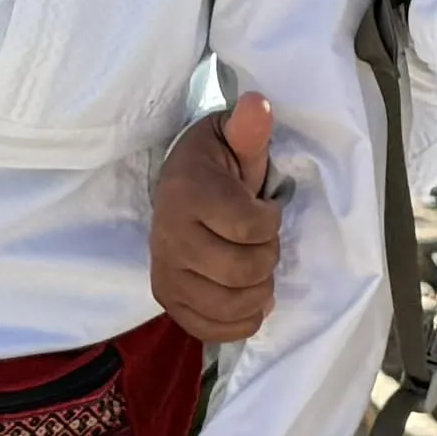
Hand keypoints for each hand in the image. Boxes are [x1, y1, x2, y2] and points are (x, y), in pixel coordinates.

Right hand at [149, 92, 286, 342]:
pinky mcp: (167, 300)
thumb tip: (258, 105)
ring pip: (231, 304)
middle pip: (243, 271)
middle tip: (263, 242)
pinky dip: (241, 321)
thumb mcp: (233, 141)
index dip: (272, 221)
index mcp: (187, 193)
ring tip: (256, 268)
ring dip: (259, 290)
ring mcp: (164, 273)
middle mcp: (168, 236)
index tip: (265, 207)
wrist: (179, 190)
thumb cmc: (216, 166)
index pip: (252, 227)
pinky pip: (213, 330)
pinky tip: (247, 297)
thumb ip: (249, 129)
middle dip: (268, 257)